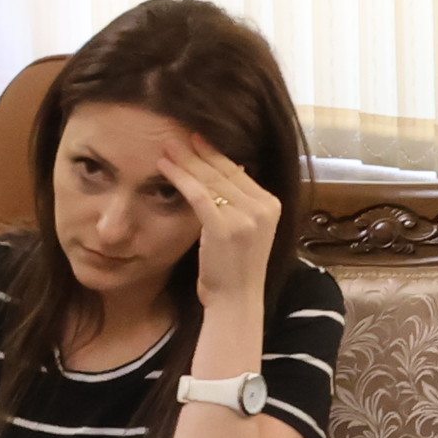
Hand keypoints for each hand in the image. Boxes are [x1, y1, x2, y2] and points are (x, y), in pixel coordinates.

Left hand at [160, 129, 280, 303]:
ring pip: (210, 179)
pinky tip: (165, 167)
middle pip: (225, 171)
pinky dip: (180, 177)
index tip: (197, 140)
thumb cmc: (234, 270)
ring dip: (185, 160)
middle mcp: (264, 207)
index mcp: (272, 205)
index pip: (239, 172)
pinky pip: (199, 194)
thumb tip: (228, 173)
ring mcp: (248, 217)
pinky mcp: (226, 227)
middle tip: (178, 136)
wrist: (235, 301)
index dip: (215, 154)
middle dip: (198, 152)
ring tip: (167, 147)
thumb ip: (240, 204)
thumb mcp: (246, 231)